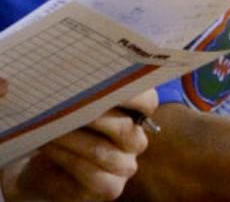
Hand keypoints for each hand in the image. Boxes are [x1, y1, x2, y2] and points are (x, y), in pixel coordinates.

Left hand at [0, 83, 156, 201]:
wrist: (49, 164)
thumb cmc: (70, 126)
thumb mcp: (82, 104)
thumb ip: (90, 90)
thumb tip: (85, 71)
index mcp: (138, 116)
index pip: (148, 102)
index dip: (130, 91)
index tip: (105, 78)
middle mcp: (137, 143)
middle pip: (123, 128)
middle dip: (93, 114)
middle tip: (69, 102)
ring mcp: (124, 168)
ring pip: (100, 151)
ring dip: (72, 137)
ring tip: (52, 123)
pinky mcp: (108, 189)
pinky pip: (87, 173)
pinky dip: (65, 156)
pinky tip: (50, 145)